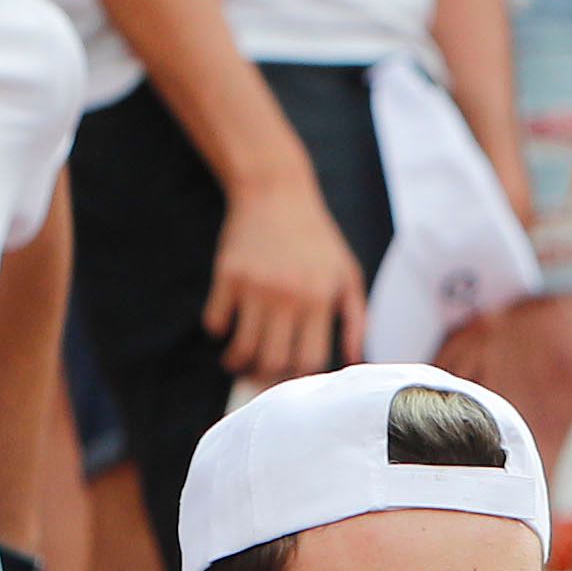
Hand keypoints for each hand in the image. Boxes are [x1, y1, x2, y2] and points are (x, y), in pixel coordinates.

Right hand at [206, 176, 367, 384]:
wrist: (276, 192)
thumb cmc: (317, 238)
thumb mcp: (346, 273)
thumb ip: (355, 318)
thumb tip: (355, 359)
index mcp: (320, 299)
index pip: (310, 360)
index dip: (301, 376)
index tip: (293, 376)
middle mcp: (288, 297)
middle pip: (273, 360)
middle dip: (266, 377)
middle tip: (261, 377)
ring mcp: (255, 287)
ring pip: (242, 347)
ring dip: (237, 362)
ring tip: (238, 362)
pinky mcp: (227, 275)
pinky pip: (216, 320)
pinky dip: (219, 330)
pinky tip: (226, 327)